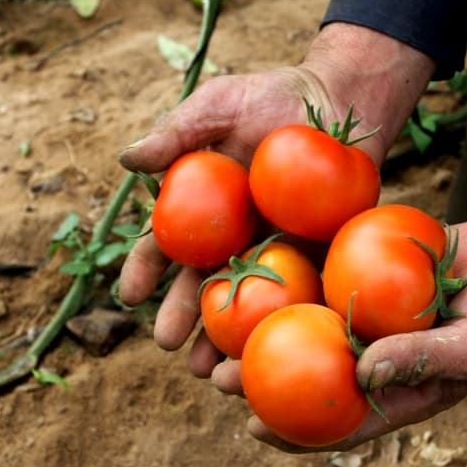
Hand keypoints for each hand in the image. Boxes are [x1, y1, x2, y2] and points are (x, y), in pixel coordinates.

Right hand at [118, 22, 435, 367]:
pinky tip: (272, 349)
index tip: (131, 294)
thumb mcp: (221, 105)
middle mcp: (236, 238)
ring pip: (247, 301)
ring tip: (211, 370)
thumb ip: (177, 132)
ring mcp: (277, 251)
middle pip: (203, 283)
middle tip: (168, 344)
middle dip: (182, 316)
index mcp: (206, 209)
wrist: (339, 101)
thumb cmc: (275, 97)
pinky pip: (299, 293)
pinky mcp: (317, 256)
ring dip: (226, 337)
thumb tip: (127, 160)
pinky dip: (284, 322)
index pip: (167, 245)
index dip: (146, 269)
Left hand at [241, 192, 466, 451]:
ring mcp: (371, 311)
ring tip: (220, 328)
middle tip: (220, 377)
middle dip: (264, 381)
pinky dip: (297, 274)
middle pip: (311, 374)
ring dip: (267, 328)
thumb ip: (425, 360)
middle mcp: (377, 353)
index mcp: (401, 388)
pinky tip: (260, 265)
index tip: (254, 427)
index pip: (343, 421)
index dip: (297, 431)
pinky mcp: (369, 270)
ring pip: (309, 324)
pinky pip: (328, 273)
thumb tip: (361, 373)